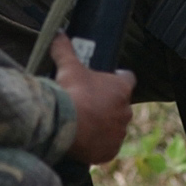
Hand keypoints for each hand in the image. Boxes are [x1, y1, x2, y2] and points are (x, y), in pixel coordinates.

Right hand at [51, 34, 135, 164]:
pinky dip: (98, 144)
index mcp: (121, 89)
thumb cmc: (71, 93)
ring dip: (103, 125)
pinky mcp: (110, 151)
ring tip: (84, 123)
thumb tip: (58, 34)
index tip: (106, 79)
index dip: (117, 78)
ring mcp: (119, 133)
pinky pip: (107, 147)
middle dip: (107, 104)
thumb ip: (64, 49)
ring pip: (114, 127)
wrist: (64, 126)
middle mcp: (125, 111)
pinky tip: (85, 140)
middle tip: (88, 103)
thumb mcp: (67, 67)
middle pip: (120, 105)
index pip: (127, 78)